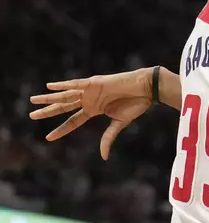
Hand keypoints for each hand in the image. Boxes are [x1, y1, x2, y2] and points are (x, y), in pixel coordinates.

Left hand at [30, 68, 153, 159]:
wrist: (146, 89)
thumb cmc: (136, 104)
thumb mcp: (119, 124)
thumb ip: (108, 138)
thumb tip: (104, 157)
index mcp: (95, 109)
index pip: (73, 121)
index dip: (61, 129)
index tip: (48, 138)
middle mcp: (89, 100)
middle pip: (64, 107)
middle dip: (48, 111)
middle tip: (31, 115)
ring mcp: (90, 91)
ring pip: (66, 96)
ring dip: (50, 98)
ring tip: (34, 100)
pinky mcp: (94, 82)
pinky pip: (76, 84)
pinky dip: (64, 85)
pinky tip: (50, 86)